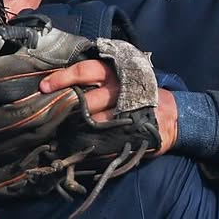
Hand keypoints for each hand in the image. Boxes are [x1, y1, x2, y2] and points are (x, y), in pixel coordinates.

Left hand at [39, 62, 177, 153]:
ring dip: (80, 129)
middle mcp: (121, 90)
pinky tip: (84, 148)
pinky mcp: (135, 130)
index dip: (64, 77)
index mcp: (116, 73)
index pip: (85, 70)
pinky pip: (108, 140)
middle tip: (54, 115)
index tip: (44, 87)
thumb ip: (98, 81)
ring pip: (97, 120)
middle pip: (89, 98)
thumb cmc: (141, 94)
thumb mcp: (124, 78)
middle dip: (71, 108)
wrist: (174, 116)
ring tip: (67, 134)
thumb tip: (63, 88)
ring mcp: (129, 111)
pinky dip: (93, 145)